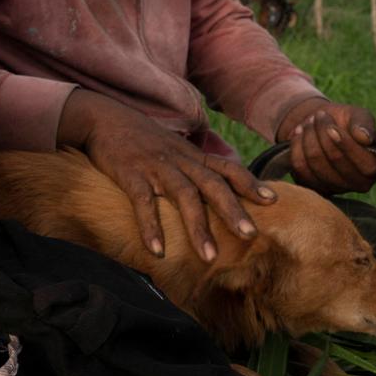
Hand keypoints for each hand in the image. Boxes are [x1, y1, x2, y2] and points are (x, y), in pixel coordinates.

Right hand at [60, 90, 275, 262]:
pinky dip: (151, 227)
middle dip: (232, 210)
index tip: (272, 200)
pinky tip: (157, 250)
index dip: (249, 183)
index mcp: (190, 155)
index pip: (226, 167)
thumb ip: (191, 167)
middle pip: (212, 184)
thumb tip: (212, 191)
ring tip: (209, 257)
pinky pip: (143, 202)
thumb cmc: (139, 138)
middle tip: (251, 236)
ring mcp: (155, 167)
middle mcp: (179, 160)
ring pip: (184, 196)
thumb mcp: (172, 148)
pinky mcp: (130, 174)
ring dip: (198, 227)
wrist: (102, 117)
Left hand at [273, 96, 375, 194]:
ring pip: (317, 165)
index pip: (368, 167)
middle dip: (323, 135)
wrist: (320, 126)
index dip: (348, 146)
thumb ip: (364, 123)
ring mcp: (338, 189)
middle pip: (337, 163)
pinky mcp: (315, 188)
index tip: (332, 128)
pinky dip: (297, 147)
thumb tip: (365, 138)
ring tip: (309, 123)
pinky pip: (301, 169)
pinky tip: (299, 134)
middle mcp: (362, 184)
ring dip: (309, 138)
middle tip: (319, 116)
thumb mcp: (357, 115)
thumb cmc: (345, 121)